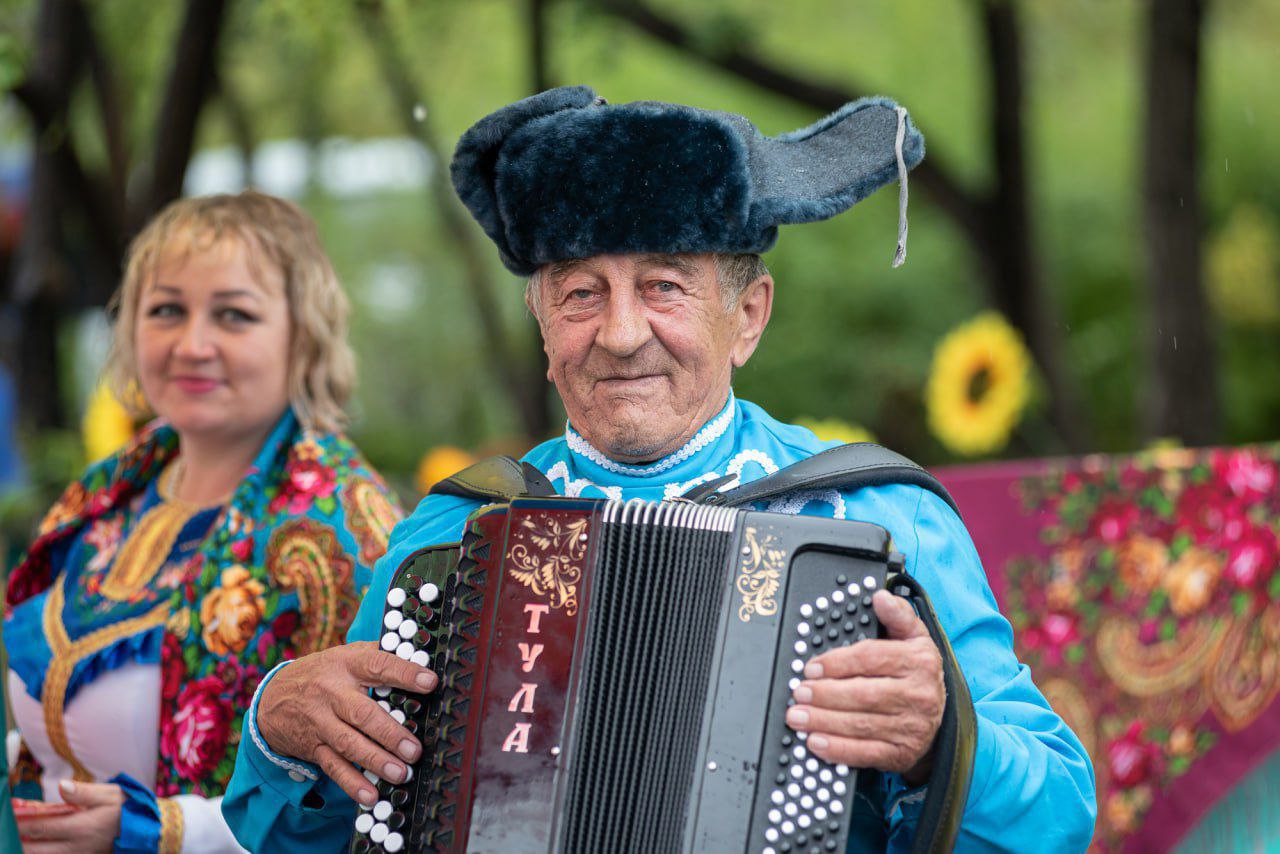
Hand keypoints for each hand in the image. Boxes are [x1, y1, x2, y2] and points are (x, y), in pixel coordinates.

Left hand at [17, 780, 120, 853]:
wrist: (147, 830)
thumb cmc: (128, 808)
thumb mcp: (110, 794)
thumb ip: (83, 792)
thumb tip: (61, 785)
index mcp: (81, 826)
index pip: (42, 827)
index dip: (22, 824)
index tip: (11, 817)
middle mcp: (76, 845)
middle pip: (36, 849)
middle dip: (19, 841)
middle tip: (10, 831)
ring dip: (28, 850)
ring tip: (18, 841)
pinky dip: (43, 853)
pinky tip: (37, 847)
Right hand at [257, 641, 438, 805]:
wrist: (273, 696)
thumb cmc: (323, 673)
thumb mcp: (346, 655)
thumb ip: (377, 656)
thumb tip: (420, 659)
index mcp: (346, 664)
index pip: (377, 665)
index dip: (404, 673)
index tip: (430, 682)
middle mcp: (331, 692)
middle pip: (362, 713)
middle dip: (389, 733)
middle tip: (414, 749)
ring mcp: (320, 721)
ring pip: (349, 743)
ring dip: (376, 761)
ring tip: (401, 773)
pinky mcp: (313, 747)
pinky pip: (333, 766)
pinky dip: (352, 783)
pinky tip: (370, 794)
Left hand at [787, 590, 943, 783]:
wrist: (940, 718)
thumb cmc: (916, 673)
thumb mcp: (914, 637)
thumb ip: (897, 615)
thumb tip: (880, 596)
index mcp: (919, 661)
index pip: (871, 659)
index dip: (836, 663)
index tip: (811, 667)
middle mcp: (919, 695)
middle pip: (864, 694)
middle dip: (825, 694)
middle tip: (798, 692)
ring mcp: (911, 727)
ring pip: (861, 724)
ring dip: (824, 721)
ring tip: (797, 716)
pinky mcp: (902, 754)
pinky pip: (866, 753)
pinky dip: (838, 749)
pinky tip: (815, 742)